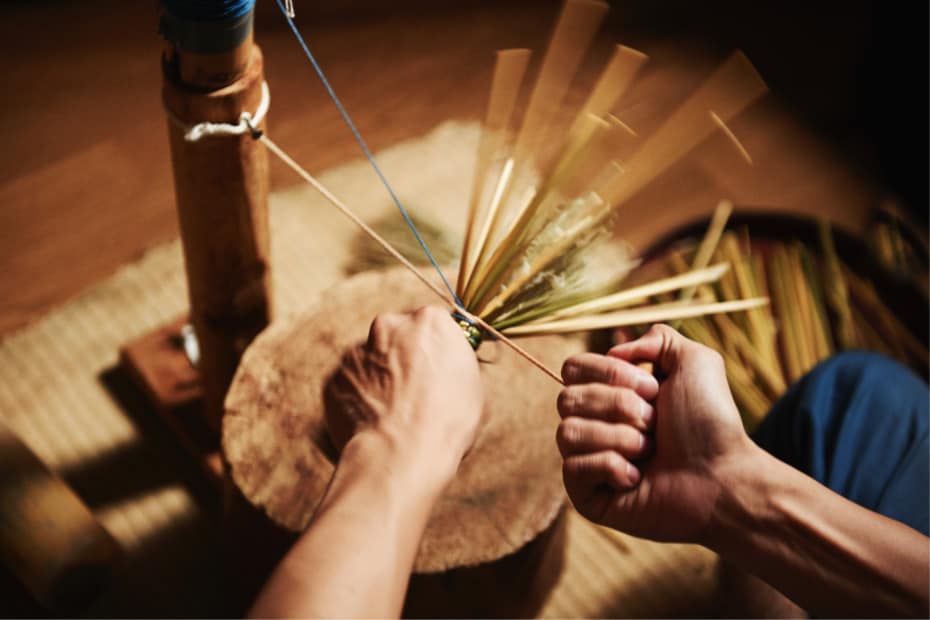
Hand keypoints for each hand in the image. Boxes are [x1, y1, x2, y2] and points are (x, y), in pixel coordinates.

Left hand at [324, 305, 483, 482]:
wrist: (401, 454)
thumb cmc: (447, 422)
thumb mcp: (476, 388)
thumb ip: (459, 365)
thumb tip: (454, 367)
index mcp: (430, 321)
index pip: (433, 324)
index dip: (436, 348)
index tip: (439, 368)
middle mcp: (389, 326)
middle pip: (398, 335)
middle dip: (404, 357)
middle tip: (415, 391)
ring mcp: (357, 351)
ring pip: (371, 360)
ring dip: (381, 379)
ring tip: (394, 415)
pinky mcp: (334, 377)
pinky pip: (350, 385)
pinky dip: (360, 399)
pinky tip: (374, 423)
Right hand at [557, 323, 754, 543]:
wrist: (722, 476)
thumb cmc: (710, 423)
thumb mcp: (694, 360)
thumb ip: (657, 338)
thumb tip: (614, 351)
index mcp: (610, 392)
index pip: (573, 368)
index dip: (609, 374)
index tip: (652, 388)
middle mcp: (594, 423)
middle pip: (567, 399)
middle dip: (619, 407)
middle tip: (654, 423)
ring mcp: (587, 460)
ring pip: (568, 433)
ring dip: (619, 439)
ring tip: (648, 451)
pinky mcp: (586, 496)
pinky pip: (572, 468)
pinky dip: (611, 467)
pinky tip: (636, 477)